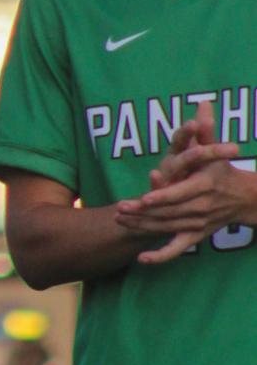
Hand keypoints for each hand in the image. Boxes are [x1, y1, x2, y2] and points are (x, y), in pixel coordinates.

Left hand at [116, 108, 252, 264]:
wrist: (245, 199)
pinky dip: (160, 256)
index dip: (160, 197)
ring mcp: (198, 224)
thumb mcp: (216, 150)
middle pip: (169, 213)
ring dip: (143, 227)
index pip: (179, 193)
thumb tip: (202, 104)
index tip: (141, 199)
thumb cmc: (223, 170)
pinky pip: (177, 249)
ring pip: (167, 228)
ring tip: (121, 221)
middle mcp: (201, 207)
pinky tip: (141, 260)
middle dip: (143, 213)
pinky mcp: (196, 236)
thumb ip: (205, 131)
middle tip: (120, 210)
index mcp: (204, 186)